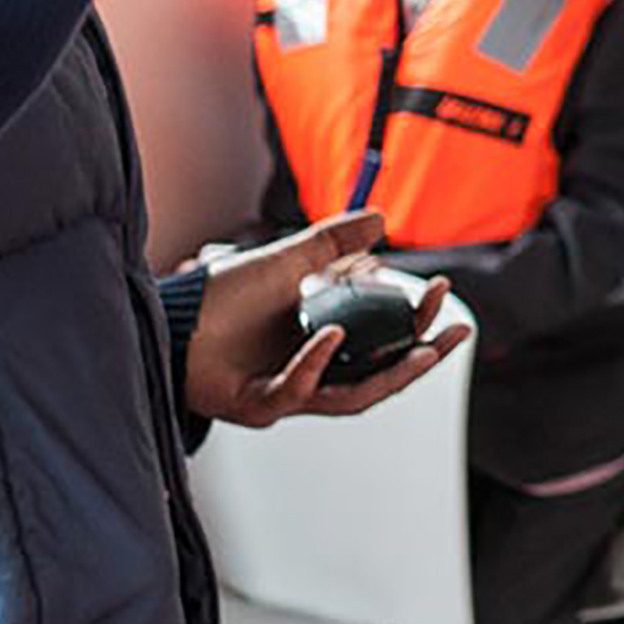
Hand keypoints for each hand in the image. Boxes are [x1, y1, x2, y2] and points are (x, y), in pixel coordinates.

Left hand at [185, 213, 466, 427]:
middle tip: (454, 334)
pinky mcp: (258, 403)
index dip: (417, 322)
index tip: (441, 293)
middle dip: (423, 357)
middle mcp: (311, 372)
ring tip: (419, 346)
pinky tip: (331, 335)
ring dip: (390, 372)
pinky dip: (316, 363)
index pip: (384, 340)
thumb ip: (334, 242)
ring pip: (352, 395)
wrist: (169, 316)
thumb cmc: (219, 298)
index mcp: (323, 343)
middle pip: (381, 376)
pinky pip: (297, 390)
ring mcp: (287, 391)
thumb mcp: (288, 259)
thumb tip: (380, 219)